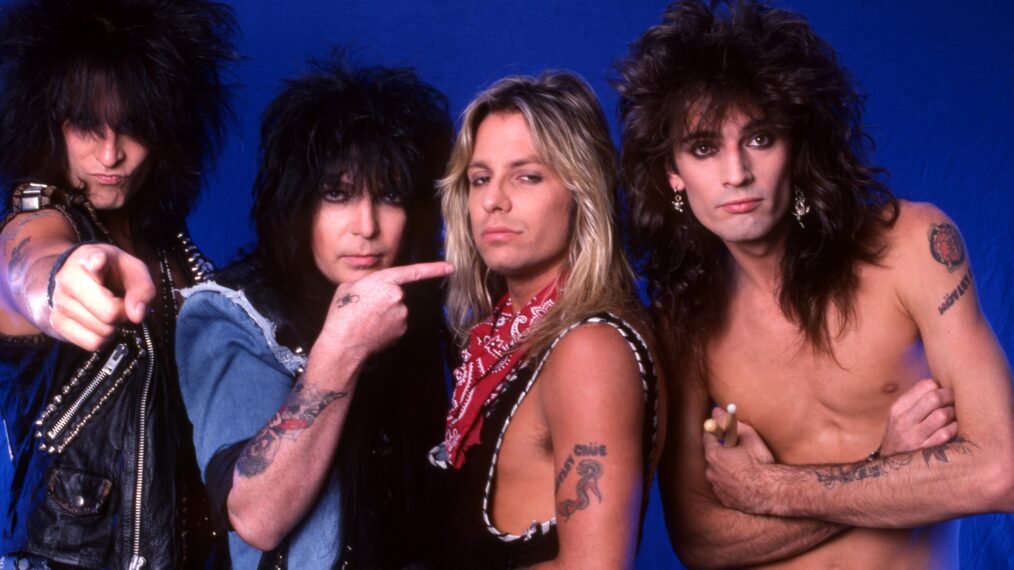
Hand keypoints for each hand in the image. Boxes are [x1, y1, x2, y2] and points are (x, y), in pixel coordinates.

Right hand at [49, 244, 155, 350]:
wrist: (76, 277)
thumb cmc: (109, 272)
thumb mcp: (133, 271)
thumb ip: (143, 289)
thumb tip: (137, 315)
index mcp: (90, 257)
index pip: (93, 260)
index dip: (98, 262)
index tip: (99, 262)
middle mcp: (68, 278)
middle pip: (109, 313)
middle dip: (123, 314)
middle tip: (121, 304)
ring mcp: (59, 301)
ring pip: (102, 331)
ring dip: (113, 326)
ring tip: (107, 311)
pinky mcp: (56, 322)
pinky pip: (91, 343)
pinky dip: (102, 339)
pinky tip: (99, 324)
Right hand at [315, 261, 453, 359]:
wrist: (343, 342)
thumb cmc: (342, 313)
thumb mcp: (349, 287)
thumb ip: (366, 283)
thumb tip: (372, 288)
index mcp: (384, 280)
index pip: (414, 272)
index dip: (434, 269)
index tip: (451, 267)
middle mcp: (398, 296)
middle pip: (396, 294)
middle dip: (383, 299)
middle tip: (365, 308)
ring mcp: (402, 314)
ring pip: (396, 310)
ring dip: (385, 313)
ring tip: (366, 320)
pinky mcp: (401, 330)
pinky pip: (396, 324)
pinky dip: (386, 326)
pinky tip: (372, 329)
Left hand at [703, 407, 775, 512]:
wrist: (772, 492)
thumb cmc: (760, 463)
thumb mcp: (748, 436)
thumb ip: (730, 422)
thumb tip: (717, 411)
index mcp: (713, 455)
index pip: (708, 436)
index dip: (717, 429)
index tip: (725, 427)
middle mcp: (711, 472)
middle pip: (713, 455)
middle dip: (723, 449)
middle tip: (738, 447)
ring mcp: (717, 488)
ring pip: (719, 472)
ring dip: (728, 467)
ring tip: (746, 466)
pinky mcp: (725, 500)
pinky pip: (725, 487)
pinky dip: (732, 482)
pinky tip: (746, 481)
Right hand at [880, 378, 956, 454]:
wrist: (891, 466)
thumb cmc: (902, 434)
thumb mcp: (900, 415)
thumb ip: (916, 400)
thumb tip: (941, 384)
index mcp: (898, 408)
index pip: (925, 386)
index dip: (938, 386)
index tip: (942, 391)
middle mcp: (904, 421)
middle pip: (934, 398)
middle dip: (950, 396)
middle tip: (954, 400)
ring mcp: (914, 437)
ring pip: (942, 415)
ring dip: (953, 413)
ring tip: (953, 415)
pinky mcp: (926, 451)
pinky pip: (946, 433)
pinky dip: (954, 428)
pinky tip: (952, 428)